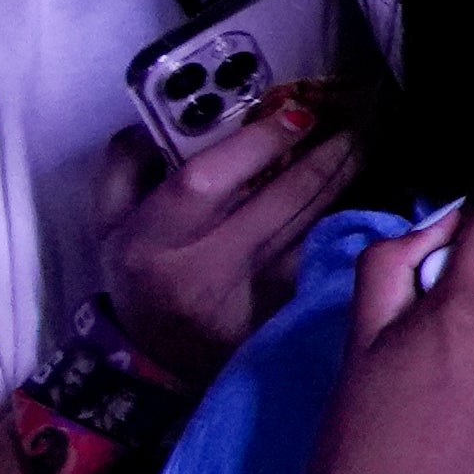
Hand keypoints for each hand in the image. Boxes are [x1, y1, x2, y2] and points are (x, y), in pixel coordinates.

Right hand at [96, 92, 359, 379]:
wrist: (157, 361)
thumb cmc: (137, 275)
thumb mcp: (109, 225)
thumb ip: (124, 169)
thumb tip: (157, 123)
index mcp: (151, 241)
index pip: (206, 181)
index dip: (257, 143)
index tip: (298, 112)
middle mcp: (203, 266)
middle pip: (282, 197)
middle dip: (328, 151)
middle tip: (356, 113)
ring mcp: (251, 290)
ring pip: (312, 220)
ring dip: (346, 174)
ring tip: (364, 136)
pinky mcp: (284, 305)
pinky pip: (319, 246)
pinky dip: (341, 212)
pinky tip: (356, 184)